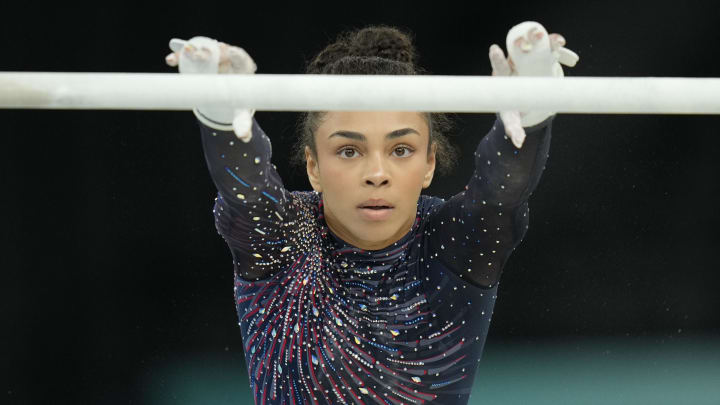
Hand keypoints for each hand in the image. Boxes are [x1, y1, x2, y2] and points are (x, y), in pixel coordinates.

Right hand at [165, 36, 256, 141]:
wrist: (228, 95)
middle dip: (210, 51)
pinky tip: (170, 60)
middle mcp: (228, 58)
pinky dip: (180, 57)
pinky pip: (188, 56)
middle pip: (220, 51)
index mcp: (242, 67)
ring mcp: (212, 57)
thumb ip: (243, 123)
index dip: (234, 53)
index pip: (240, 57)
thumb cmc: (239, 101)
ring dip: (193, 50)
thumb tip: (244, 137)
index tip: (227, 51)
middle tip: (200, 53)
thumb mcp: (241, 112)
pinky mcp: (199, 60)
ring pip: (202, 51)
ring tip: (184, 53)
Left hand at [489, 21, 578, 147]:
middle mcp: (514, 62)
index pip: (499, 66)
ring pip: (532, 43)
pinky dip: (554, 43)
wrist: (523, 96)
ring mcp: (529, 57)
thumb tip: (518, 143)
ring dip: (537, 38)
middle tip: (521, 42)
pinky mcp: (543, 56)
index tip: (494, 49)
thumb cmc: (512, 105)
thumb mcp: (511, 116)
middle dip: (519, 44)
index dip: (497, 58)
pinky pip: (549, 47)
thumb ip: (514, 127)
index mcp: (503, 75)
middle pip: (515, 50)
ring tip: (544, 37)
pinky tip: (559, 41)